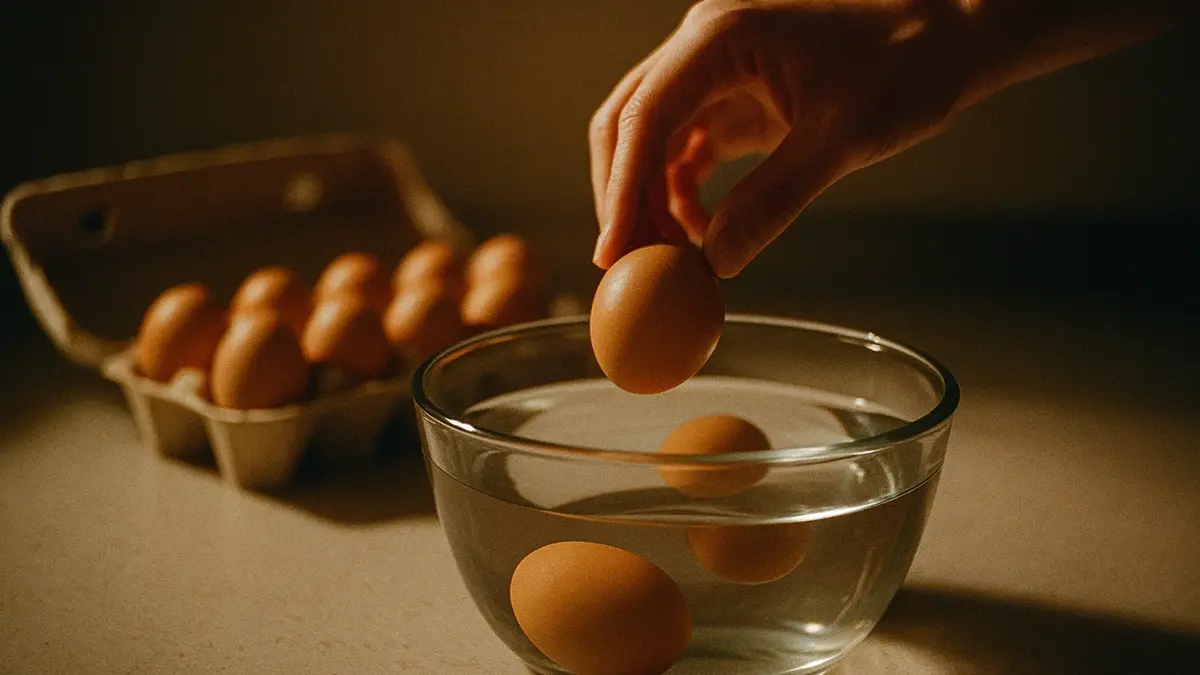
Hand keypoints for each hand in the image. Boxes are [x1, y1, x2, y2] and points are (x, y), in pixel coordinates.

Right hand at [589, 0, 980, 277]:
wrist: (948, 36)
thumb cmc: (906, 64)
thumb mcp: (841, 138)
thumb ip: (773, 200)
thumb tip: (714, 263)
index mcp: (720, 37)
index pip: (645, 116)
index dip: (621, 189)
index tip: (614, 250)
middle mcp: (705, 47)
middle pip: (629, 124)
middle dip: (621, 196)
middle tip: (625, 264)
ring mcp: (717, 71)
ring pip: (651, 139)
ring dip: (647, 199)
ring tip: (665, 259)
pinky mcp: (735, 96)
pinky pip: (685, 148)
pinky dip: (679, 193)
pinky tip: (699, 232)